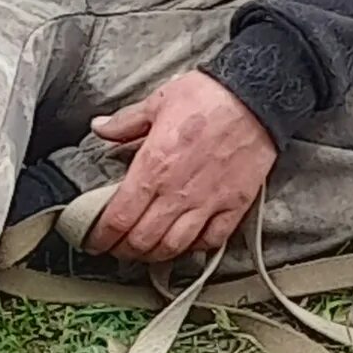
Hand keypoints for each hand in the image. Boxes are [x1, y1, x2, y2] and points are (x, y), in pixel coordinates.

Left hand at [87, 70, 277, 265]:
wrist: (257, 97)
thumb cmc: (209, 96)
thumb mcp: (158, 101)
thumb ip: (125, 122)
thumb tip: (99, 129)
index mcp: (153, 166)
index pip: (118, 217)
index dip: (101, 236)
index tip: (94, 240)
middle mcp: (177, 192)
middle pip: (142, 240)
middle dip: (122, 250)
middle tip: (115, 248)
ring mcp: (207, 203)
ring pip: (173, 247)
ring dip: (154, 255)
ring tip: (145, 252)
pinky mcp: (234, 206)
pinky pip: (211, 240)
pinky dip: (195, 248)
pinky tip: (186, 243)